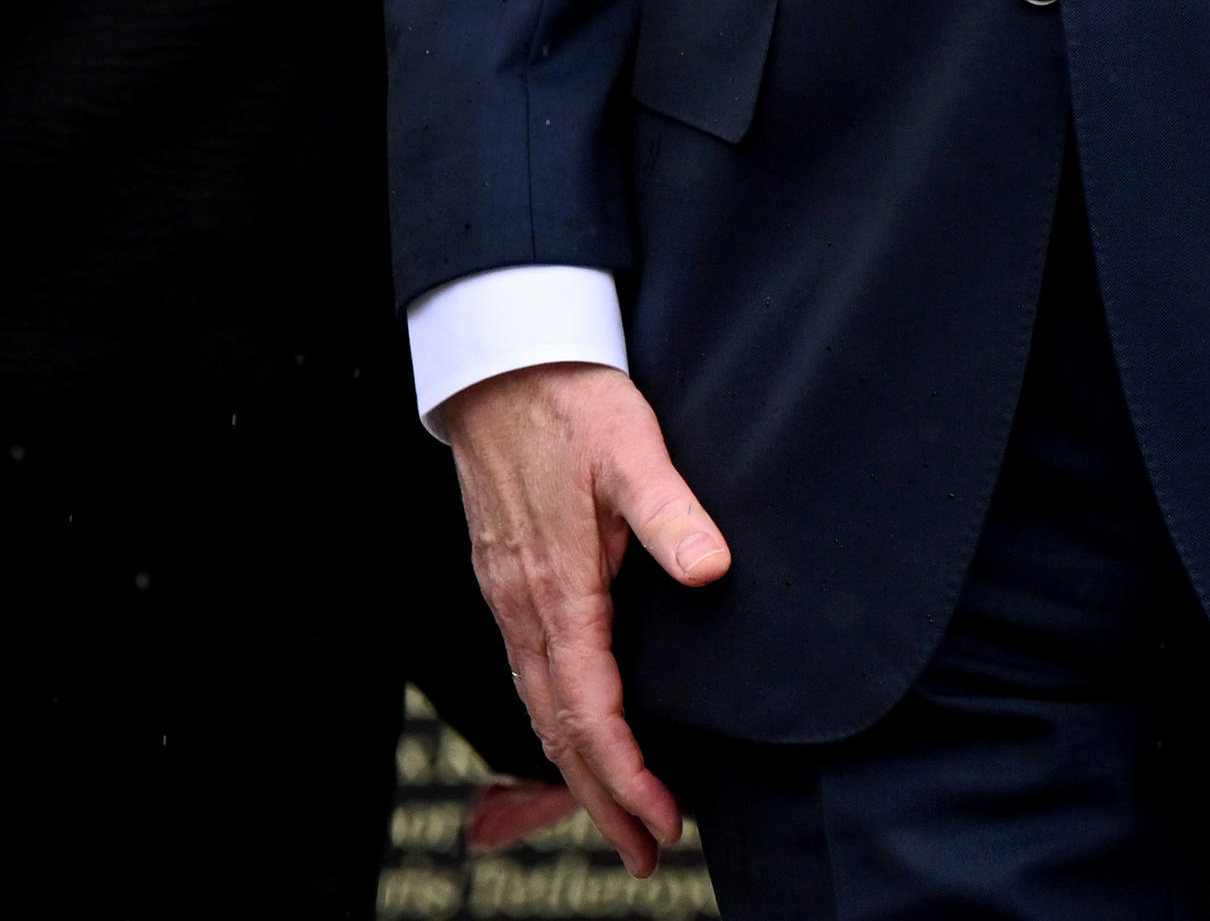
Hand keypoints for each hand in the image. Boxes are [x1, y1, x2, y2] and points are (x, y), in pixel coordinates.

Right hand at [445, 363, 729, 875]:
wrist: (498, 356)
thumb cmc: (569, 396)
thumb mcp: (631, 446)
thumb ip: (671, 512)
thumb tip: (712, 571)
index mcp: (556, 588)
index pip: (591, 710)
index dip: (628, 775)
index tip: (664, 820)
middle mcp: (522, 605)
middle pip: (558, 728)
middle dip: (602, 797)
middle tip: (646, 852)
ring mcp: (506, 595)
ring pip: (538, 706)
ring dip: (577, 768)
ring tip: (618, 813)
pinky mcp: (504, 579)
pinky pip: (527, 672)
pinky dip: (554, 721)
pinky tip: (574, 734)